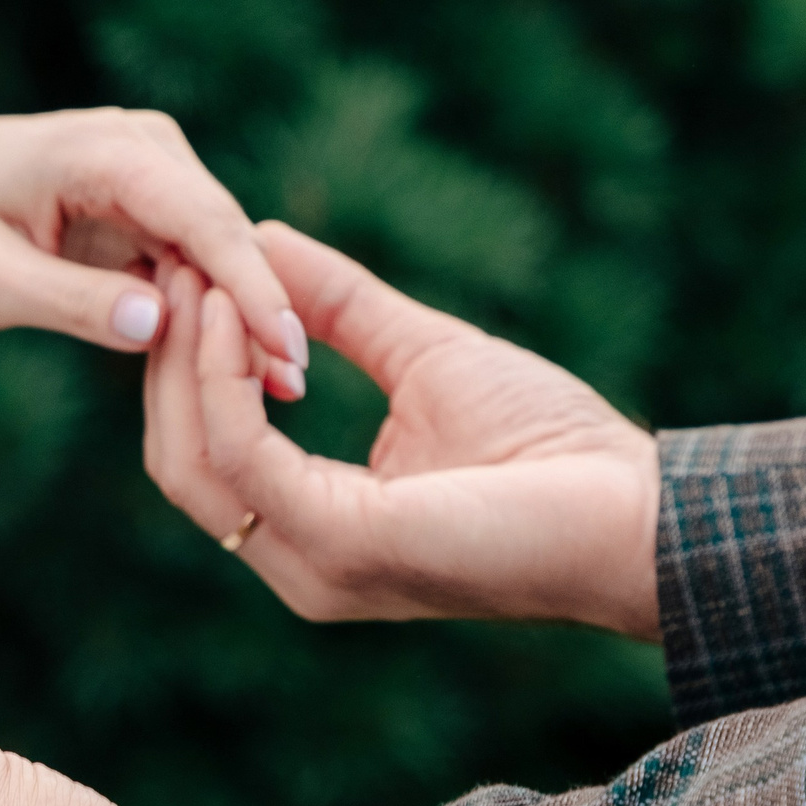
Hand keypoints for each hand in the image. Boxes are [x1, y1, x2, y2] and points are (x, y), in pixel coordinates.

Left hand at [0, 110, 308, 396]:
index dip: (252, 287)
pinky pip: (194, 265)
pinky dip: (211, 315)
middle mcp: (143, 147)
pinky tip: (239, 373)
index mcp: (103, 150)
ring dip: (242, 319)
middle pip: (224, 237)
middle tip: (292, 394)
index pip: (203, 220)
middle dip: (259, 312)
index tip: (287, 349)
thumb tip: (158, 325)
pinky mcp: (149, 207)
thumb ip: (67, 302)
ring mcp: (152, 173)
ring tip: (278, 394)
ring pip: (219, 254)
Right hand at [143, 223, 660, 637]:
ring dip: (185, 359)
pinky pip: (245, 457)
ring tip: (198, 276)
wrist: (638, 513)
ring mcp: (313, 562)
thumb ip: (342, 310)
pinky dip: (224, 381)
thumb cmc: (554, 449)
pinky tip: (237, 313)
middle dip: (168, 356)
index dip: (185, 360)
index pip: (204, 450)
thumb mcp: (423, 356)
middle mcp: (297, 559)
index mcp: (313, 526)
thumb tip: (265, 242)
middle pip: (177, 459)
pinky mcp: (342, 544)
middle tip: (173, 264)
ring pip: (191, 461)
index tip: (188, 271)